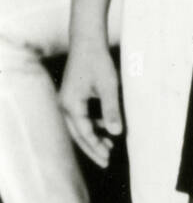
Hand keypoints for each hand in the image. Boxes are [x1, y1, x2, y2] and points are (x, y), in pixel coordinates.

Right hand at [60, 42, 122, 167]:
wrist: (87, 41)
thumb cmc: (98, 61)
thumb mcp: (109, 87)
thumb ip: (112, 111)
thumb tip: (116, 134)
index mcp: (71, 105)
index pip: (85, 133)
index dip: (97, 147)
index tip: (108, 158)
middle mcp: (64, 105)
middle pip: (78, 134)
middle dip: (92, 148)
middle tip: (105, 162)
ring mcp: (66, 100)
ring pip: (78, 126)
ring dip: (92, 136)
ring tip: (108, 146)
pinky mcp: (71, 95)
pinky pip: (80, 116)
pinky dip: (91, 124)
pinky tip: (104, 127)